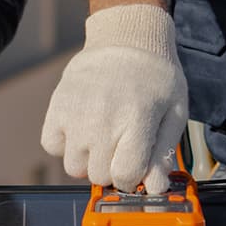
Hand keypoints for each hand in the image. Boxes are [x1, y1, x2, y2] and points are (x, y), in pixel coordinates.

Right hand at [40, 4, 187, 194]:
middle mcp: (103, 120)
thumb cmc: (155, 77)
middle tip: (121, 146)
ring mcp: (76, 114)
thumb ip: (163, 153)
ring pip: (74, 167)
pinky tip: (82, 127)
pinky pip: (52, 146)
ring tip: (102, 135)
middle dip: (112, 169)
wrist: (126, 37)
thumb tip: (156, 187)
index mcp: (137, 121)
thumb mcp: (173, 113)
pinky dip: (65, 143)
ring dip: (88, 159)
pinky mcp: (56, 107)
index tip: (136, 168)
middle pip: (99, 176)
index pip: (126, 177)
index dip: (134, 179)